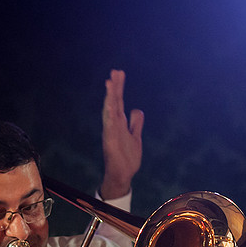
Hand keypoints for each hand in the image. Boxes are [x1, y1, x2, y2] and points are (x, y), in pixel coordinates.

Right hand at [101, 69, 143, 199]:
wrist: (122, 175)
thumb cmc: (127, 158)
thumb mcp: (135, 137)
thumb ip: (136, 124)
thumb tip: (136, 109)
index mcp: (119, 123)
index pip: (119, 101)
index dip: (119, 88)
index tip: (119, 73)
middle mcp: (113, 125)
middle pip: (114, 102)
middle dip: (115, 87)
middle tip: (116, 71)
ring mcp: (111, 132)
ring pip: (110, 111)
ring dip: (110, 97)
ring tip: (110, 83)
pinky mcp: (110, 141)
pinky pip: (109, 127)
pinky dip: (109, 116)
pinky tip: (110, 106)